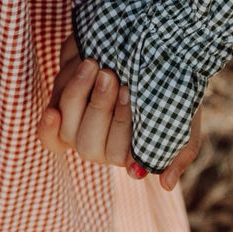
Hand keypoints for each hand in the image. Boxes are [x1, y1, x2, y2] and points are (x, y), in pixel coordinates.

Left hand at [37, 35, 201, 187]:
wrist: (143, 47)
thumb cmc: (169, 85)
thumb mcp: (184, 117)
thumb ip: (180, 151)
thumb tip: (166, 184)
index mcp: (130, 152)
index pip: (117, 153)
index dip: (119, 124)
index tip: (127, 91)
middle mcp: (102, 148)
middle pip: (89, 146)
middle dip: (99, 108)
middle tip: (110, 75)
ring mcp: (79, 132)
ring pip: (68, 132)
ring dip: (77, 98)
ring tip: (92, 65)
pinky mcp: (61, 115)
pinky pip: (49, 136)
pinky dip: (48, 128)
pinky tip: (52, 112)